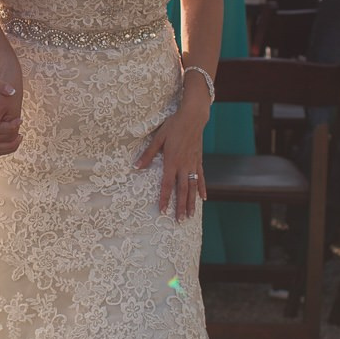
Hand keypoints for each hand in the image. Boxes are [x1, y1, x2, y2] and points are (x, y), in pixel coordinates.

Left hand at [137, 103, 208, 221]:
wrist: (193, 117)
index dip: (164, 198)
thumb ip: (148, 154)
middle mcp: (184, 165)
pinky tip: (203, 199)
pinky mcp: (199, 160)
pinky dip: (202, 188)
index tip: (163, 211)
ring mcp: (193, 164)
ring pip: (193, 187)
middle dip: (180, 206)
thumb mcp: (158, 138)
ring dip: (191, 202)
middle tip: (180, 221)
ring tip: (191, 215)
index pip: (167, 184)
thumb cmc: (173, 126)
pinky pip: (201, 177)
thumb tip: (136, 167)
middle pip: (182, 190)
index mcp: (172, 161)